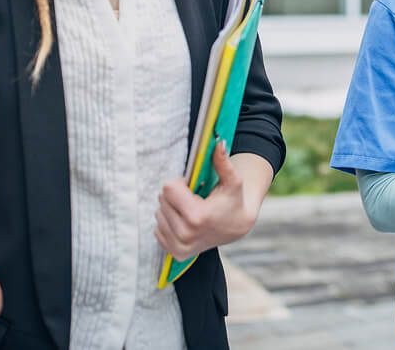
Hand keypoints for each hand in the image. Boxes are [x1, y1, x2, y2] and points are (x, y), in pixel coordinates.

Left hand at [155, 142, 259, 261]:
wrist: (236, 226)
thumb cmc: (233, 200)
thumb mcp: (232, 180)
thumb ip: (222, 162)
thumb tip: (218, 142)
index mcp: (197, 217)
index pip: (168, 189)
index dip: (179, 184)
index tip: (192, 187)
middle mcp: (185, 235)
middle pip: (161, 200)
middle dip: (175, 195)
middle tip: (193, 198)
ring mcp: (179, 247)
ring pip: (158, 214)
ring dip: (171, 208)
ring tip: (191, 210)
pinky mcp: (175, 253)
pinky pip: (158, 228)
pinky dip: (169, 222)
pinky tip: (186, 222)